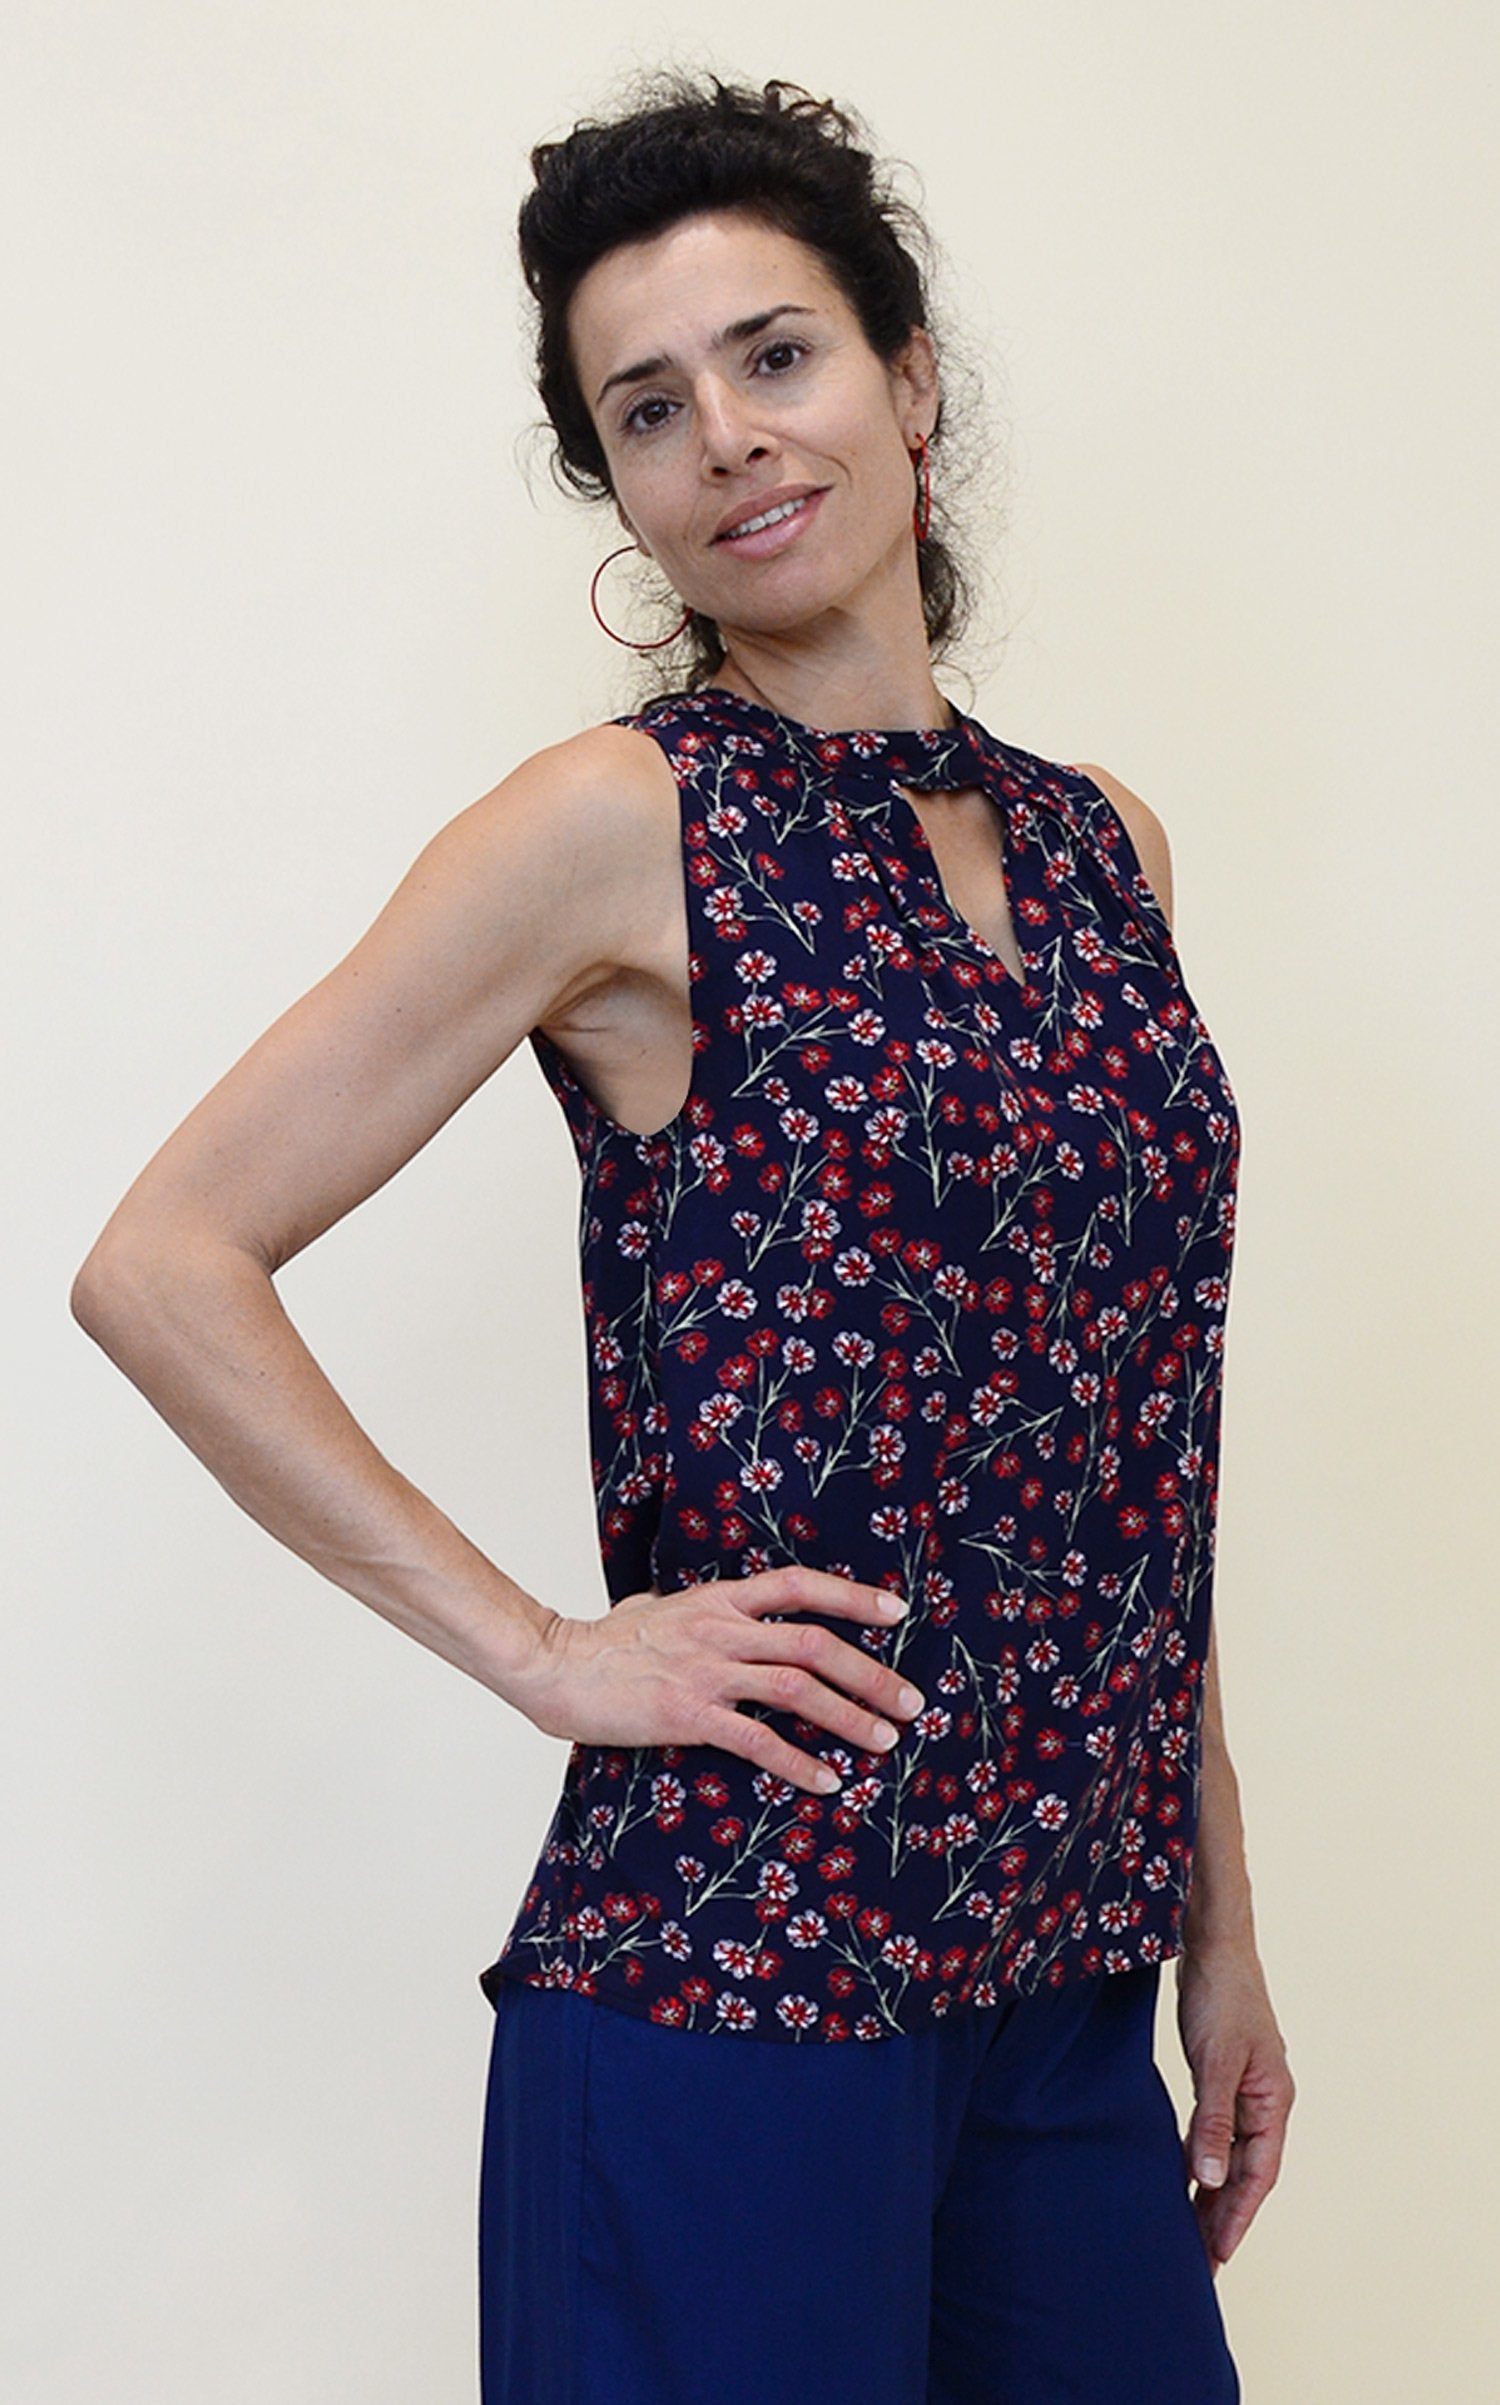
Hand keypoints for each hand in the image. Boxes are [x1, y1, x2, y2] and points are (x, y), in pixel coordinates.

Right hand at [515, 1565, 924, 1794]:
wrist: (555, 1666)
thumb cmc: (606, 1642)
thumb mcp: (662, 1608)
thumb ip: (703, 1613)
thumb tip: (729, 1618)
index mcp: (718, 1599)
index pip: (799, 1586)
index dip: (852, 1596)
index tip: (896, 1611)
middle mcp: (721, 1630)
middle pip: (815, 1644)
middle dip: (871, 1673)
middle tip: (910, 1701)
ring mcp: (707, 1672)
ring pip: (798, 1688)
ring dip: (850, 1717)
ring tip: (885, 1741)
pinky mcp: (689, 1714)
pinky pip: (758, 1740)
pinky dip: (799, 1762)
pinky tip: (827, 1781)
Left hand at [1174, 1936, 1295, 2273]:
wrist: (1214, 1943)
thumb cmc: (1221, 1995)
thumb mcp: (1215, 2062)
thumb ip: (1213, 2122)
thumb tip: (1211, 2180)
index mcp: (1274, 2101)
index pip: (1259, 2175)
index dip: (1239, 2218)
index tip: (1218, 2257)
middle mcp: (1265, 2101)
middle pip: (1247, 2173)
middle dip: (1225, 2217)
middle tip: (1201, 2264)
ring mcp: (1245, 2089)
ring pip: (1231, 2156)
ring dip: (1213, 2193)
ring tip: (1191, 2235)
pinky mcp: (1223, 2076)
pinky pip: (1216, 2132)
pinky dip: (1203, 2159)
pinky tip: (1186, 2178)